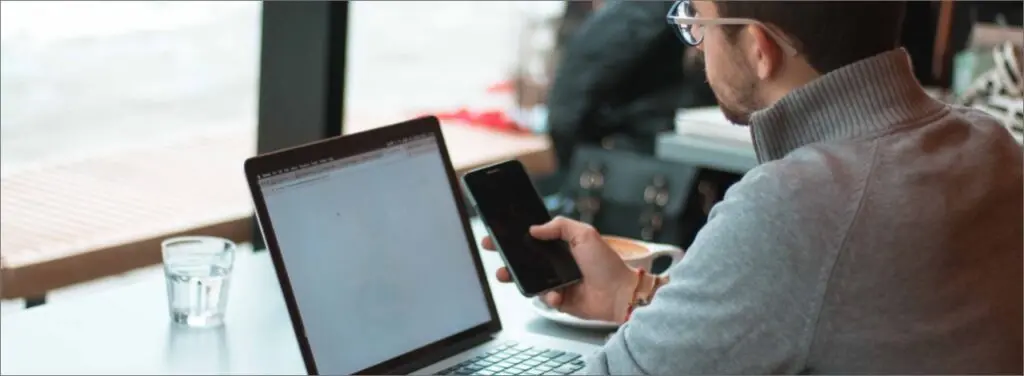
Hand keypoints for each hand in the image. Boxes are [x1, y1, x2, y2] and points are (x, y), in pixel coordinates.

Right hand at [480, 217, 637, 322]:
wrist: (619, 294)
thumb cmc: (607, 264)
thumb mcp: (585, 234)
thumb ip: (560, 226)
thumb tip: (534, 228)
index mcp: (562, 245)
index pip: (533, 238)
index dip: (515, 235)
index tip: (499, 232)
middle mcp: (557, 263)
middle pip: (525, 258)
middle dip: (506, 255)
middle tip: (492, 249)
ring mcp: (556, 282)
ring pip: (528, 279)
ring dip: (515, 277)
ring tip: (505, 274)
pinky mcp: (558, 300)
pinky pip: (543, 297)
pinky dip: (548, 296)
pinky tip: (557, 294)